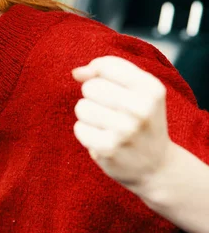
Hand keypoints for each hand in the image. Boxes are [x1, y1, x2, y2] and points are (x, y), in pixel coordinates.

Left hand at [72, 56, 173, 191]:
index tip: (111, 87)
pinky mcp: (108, 148)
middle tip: (112, 112)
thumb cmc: (141, 121)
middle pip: (90, 87)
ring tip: (107, 126)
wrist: (156, 167)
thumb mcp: (138, 91)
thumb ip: (106, 72)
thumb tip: (76, 73)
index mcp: (151, 88)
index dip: (99, 74)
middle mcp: (141, 108)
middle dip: (94, 97)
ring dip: (89, 116)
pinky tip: (103, 139)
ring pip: (81, 107)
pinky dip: (86, 133)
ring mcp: (125, 130)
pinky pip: (79, 128)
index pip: (105, 65)